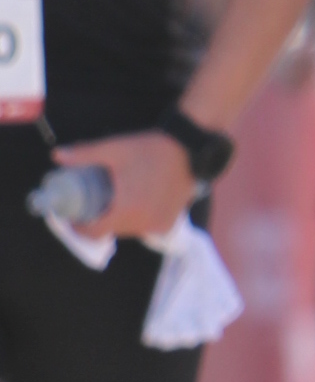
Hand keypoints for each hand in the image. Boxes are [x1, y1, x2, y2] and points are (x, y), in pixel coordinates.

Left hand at [54, 129, 196, 238]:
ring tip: (114, 201)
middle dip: (99, 220)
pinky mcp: (168, 223)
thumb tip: (57, 156)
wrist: (189, 151)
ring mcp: (157, 226)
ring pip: (128, 230)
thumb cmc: (150, 150)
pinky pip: (144, 228)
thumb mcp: (114, 149)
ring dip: (118, 220)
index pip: (94, 232)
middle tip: (93, 203)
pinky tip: (135, 202)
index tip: (74, 217)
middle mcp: (142, 224)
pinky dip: (136, 219)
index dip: (80, 228)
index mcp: (125, 209)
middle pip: (111, 231)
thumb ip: (84, 154)